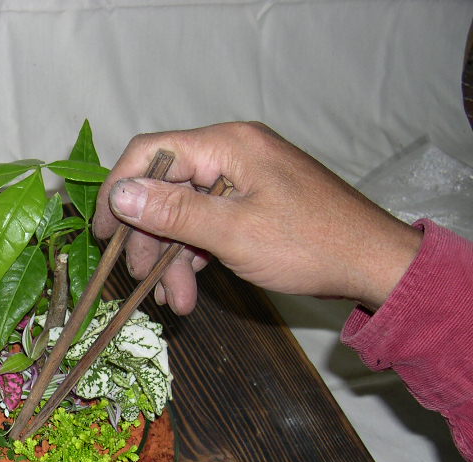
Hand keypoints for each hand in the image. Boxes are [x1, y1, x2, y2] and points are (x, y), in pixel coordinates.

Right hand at [93, 121, 422, 313]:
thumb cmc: (310, 245)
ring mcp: (240, 180)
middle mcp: (230, 154)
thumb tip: (119, 194)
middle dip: (150, 240)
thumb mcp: (233, 232)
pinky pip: (205, 225)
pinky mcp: (249, 204)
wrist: (373, 264)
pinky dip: (193, 257)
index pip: (150, 152)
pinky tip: (190, 290)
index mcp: (227, 145)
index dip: (118, 190)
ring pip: (182, 214)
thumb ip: (174, 212)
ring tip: (176, 302)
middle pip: (164, 189)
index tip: (102, 234)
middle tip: (142, 282)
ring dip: (171, 259)